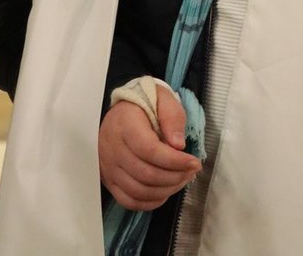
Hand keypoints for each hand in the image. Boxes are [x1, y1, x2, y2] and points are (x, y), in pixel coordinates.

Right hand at [99, 84, 201, 210]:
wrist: (121, 111)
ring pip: (138, 191)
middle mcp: (112, 149)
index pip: (149, 150)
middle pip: (145, 174)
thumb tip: (178, 145)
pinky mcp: (109, 180)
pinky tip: (165, 191)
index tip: (194, 162)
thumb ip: (172, 118)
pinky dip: (150, 202)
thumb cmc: (146, 104)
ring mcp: (108, 167)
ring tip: (182, 180)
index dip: (175, 161)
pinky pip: (128, 200)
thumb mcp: (163, 99)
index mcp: (125, 125)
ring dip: (166, 190)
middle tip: (192, 172)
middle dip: (174, 177)